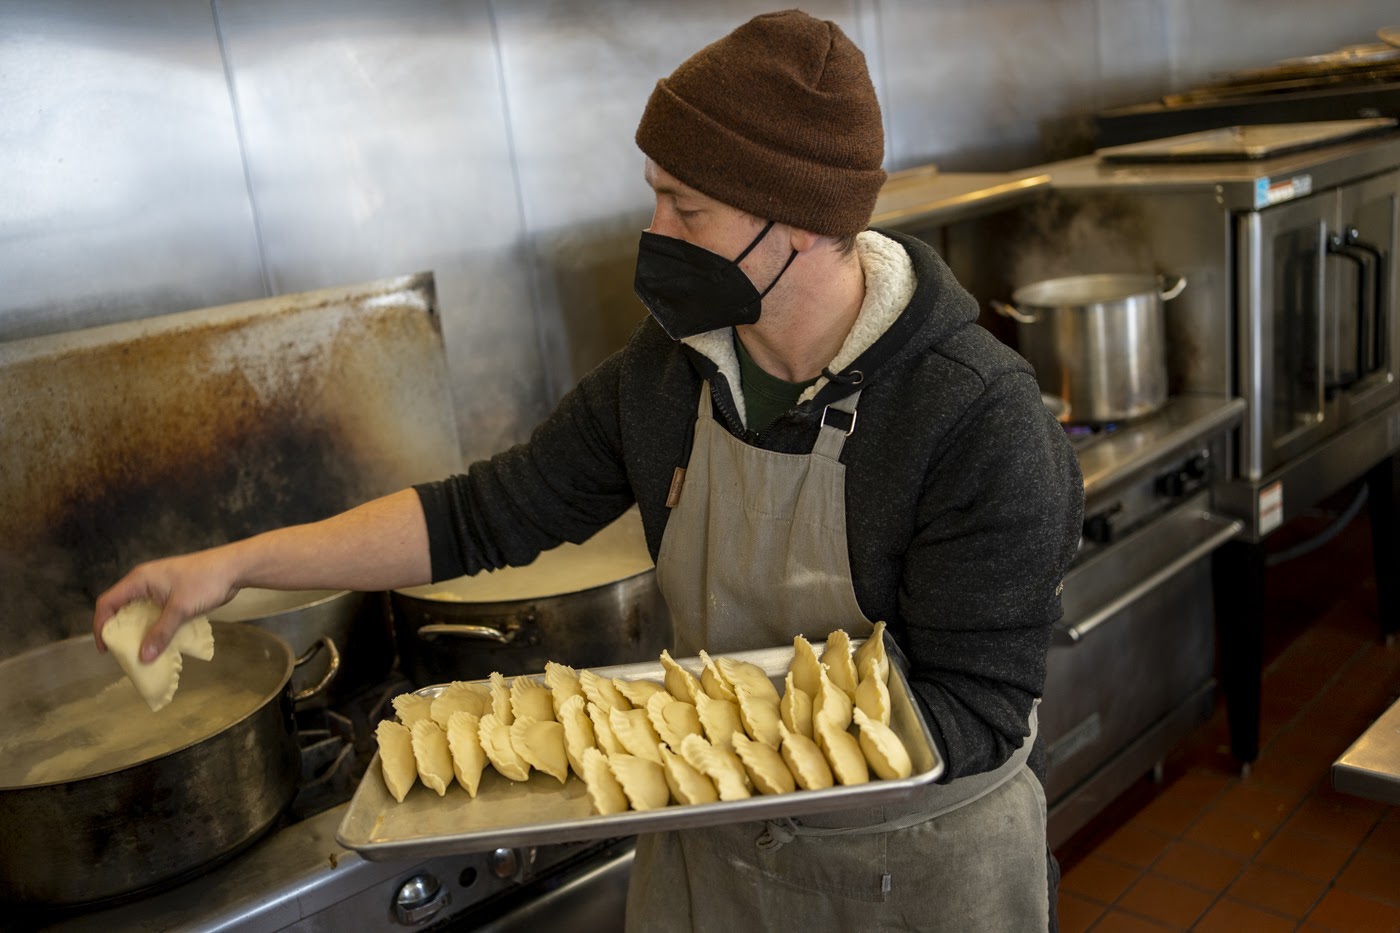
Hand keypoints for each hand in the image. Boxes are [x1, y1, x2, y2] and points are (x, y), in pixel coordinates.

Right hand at [93, 548, 240, 661]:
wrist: (234, 567)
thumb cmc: (205, 582)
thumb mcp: (181, 610)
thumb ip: (161, 633)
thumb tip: (143, 657)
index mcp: (139, 580)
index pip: (107, 602)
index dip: (101, 625)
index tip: (105, 648)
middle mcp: (145, 581)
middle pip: (120, 606)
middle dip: (119, 629)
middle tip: (123, 651)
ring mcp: (159, 585)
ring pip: (139, 609)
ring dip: (138, 628)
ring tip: (140, 649)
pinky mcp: (173, 591)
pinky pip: (155, 610)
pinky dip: (153, 624)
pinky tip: (159, 639)